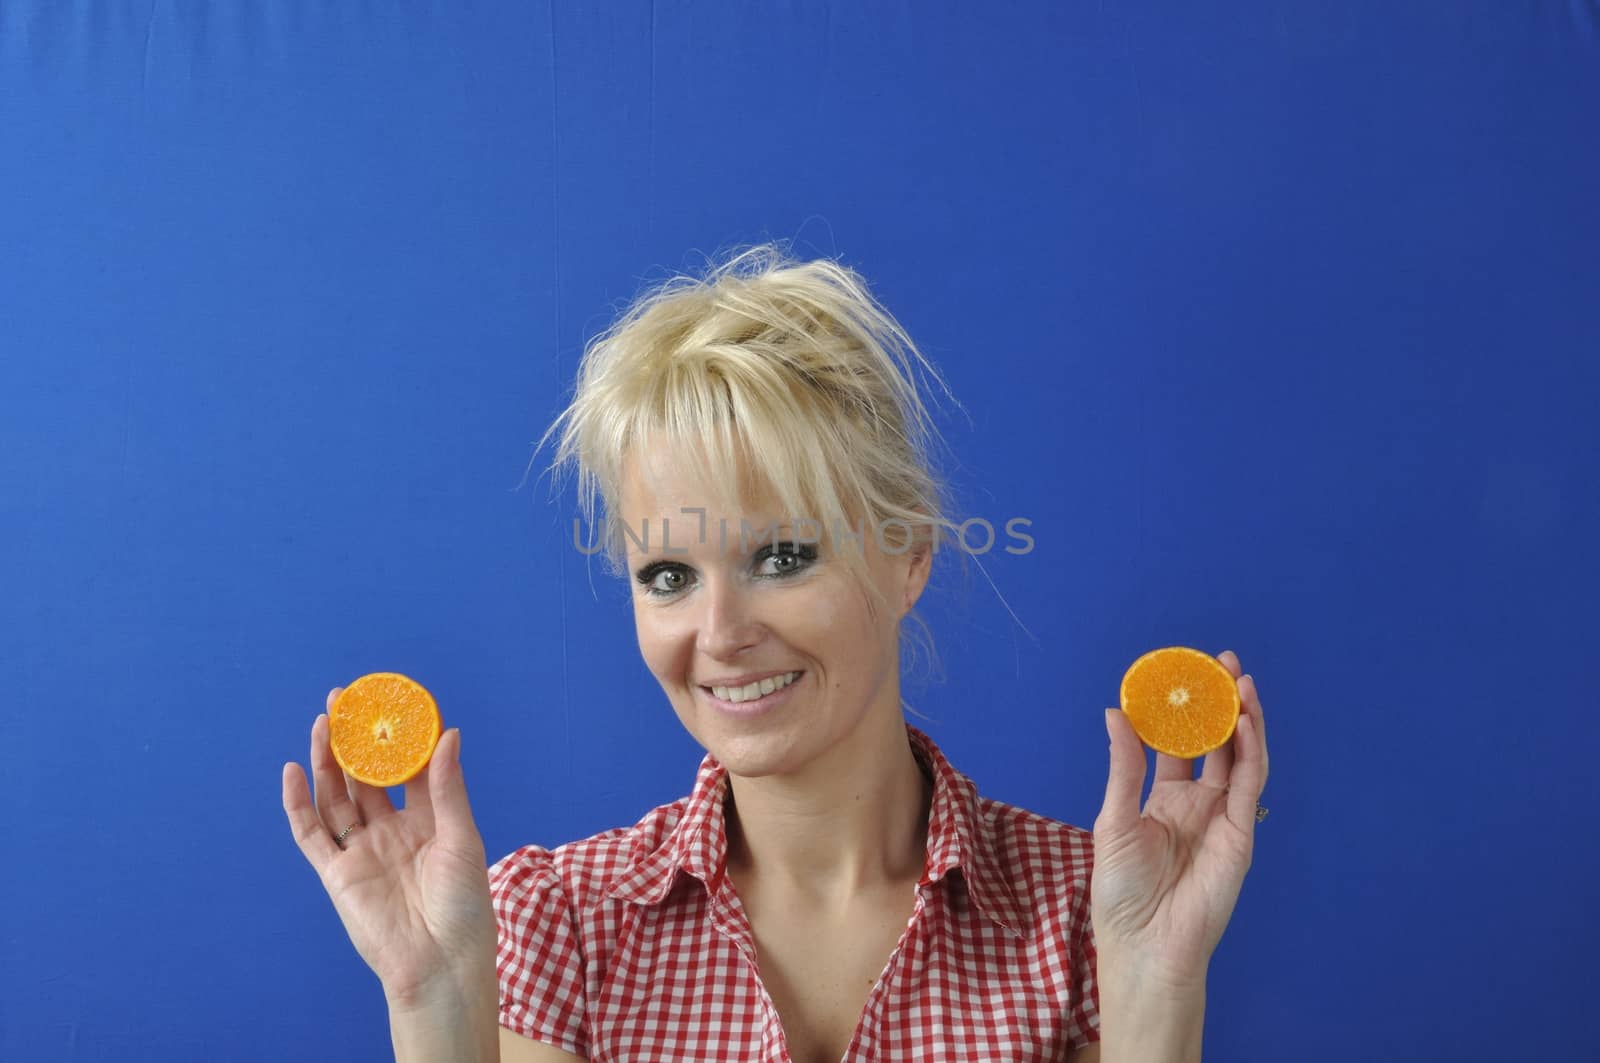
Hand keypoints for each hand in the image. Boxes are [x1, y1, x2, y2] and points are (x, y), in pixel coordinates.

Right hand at [281, 689, 497, 1007]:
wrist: (441, 963)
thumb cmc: (464, 905)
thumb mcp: (461, 838)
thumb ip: (447, 788)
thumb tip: (449, 733)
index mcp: (428, 822)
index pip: (409, 771)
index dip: (398, 739)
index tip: (391, 704)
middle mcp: (392, 832)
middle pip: (365, 778)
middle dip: (353, 741)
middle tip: (343, 702)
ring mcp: (362, 852)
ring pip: (336, 797)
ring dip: (326, 761)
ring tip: (322, 723)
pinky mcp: (337, 874)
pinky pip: (311, 834)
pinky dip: (298, 804)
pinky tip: (292, 771)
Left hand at [1090, 649, 1269, 987]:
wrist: (1144, 944)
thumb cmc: (1121, 891)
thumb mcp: (1114, 819)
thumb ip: (1124, 766)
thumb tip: (1115, 712)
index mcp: (1164, 800)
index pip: (1178, 745)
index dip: (1181, 711)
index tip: (1180, 674)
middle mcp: (1197, 804)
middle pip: (1216, 743)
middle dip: (1220, 704)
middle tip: (1221, 662)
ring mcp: (1222, 818)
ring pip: (1240, 758)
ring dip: (1243, 719)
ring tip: (1240, 680)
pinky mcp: (1240, 835)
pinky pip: (1250, 786)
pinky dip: (1252, 753)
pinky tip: (1245, 722)